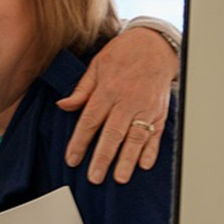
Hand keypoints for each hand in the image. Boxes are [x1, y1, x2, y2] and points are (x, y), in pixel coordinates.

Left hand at [58, 26, 178, 182]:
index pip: (90, 120)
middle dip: (103, 157)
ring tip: (120, 178)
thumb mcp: (96, 65)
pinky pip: (156, 134)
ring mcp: (146, 107)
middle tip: (94, 177)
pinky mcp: (160, 112)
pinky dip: (151, 150)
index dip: (80, 141)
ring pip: (136, 137)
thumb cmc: (123, 54)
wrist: (154, 45)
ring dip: (128, 159)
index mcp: (108, 90)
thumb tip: (63, 105)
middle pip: (113, 133)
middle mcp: (127, 101)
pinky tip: (144, 165)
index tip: (72, 159)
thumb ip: (81, 89)